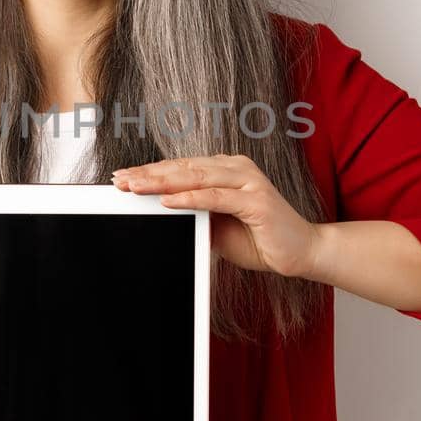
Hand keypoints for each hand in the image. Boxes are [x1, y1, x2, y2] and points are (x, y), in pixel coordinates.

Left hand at [112, 154, 320, 278]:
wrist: (301, 253)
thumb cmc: (261, 240)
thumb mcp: (218, 228)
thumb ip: (195, 216)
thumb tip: (160, 212)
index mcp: (226, 170)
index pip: (181, 168)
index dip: (151, 172)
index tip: (123, 177)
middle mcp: (236, 169)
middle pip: (183, 168)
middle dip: (148, 175)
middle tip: (119, 180)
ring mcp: (248, 181)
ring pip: (196, 177)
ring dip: (162, 182)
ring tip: (135, 187)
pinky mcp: (256, 200)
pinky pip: (216, 197)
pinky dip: (190, 198)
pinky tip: (168, 201)